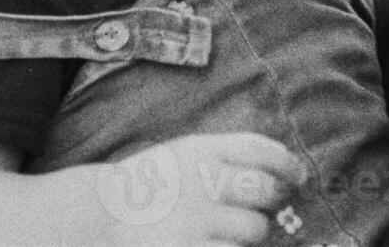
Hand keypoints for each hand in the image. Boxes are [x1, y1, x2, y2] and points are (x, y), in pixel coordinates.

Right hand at [100, 132, 304, 245]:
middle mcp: (202, 183)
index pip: (261, 150)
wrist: (93, 219)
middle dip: (271, 202)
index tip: (296, 176)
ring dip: (250, 235)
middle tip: (262, 209)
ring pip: (254, 230)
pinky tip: (219, 245)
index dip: (286, 164)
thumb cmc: (145, 188)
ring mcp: (196, 223)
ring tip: (227, 234)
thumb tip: (280, 173)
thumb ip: (224, 158)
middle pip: (265, 191)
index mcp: (201, 151)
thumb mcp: (181, 156)